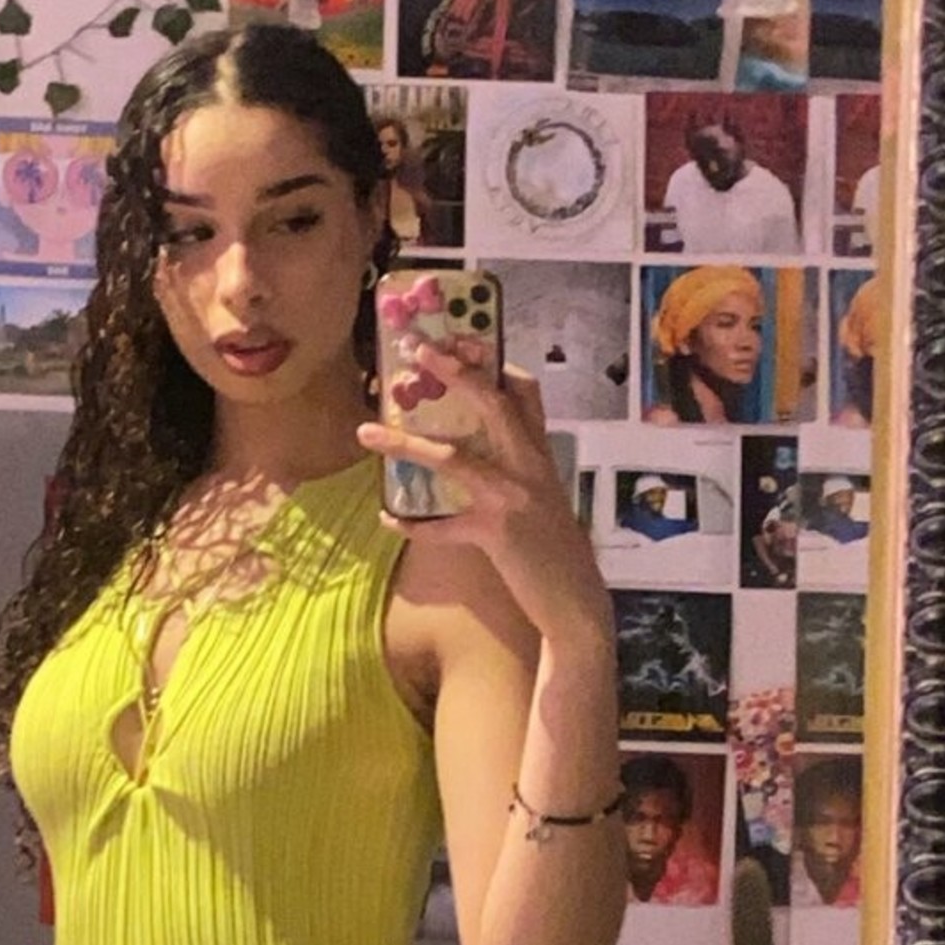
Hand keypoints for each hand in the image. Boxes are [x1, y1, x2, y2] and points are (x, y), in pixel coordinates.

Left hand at [358, 341, 610, 644]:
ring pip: (455, 458)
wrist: (577, 605)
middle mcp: (530, 468)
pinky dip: (412, 524)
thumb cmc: (556, 556)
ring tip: (367, 431)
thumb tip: (477, 458)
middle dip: (456, 372)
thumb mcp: (544, 504)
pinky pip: (442, 527)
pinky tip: (387, 518)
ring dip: (406, 443)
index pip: (526, 394)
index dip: (495, 363)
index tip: (463, 339)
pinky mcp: (496, 535)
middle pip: (494, 404)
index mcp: (541, 457)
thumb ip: (518, 475)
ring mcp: (513, 499)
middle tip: (419, 349)